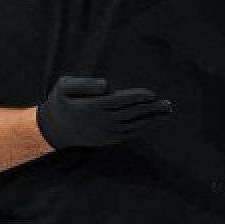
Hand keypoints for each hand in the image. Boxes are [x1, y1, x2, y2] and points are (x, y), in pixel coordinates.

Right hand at [36, 76, 172, 149]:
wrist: (55, 128)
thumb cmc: (61, 101)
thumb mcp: (64, 86)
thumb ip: (84, 84)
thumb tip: (107, 85)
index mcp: (92, 107)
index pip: (120, 101)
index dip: (137, 97)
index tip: (153, 94)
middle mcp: (101, 122)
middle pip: (131, 114)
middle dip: (151, 108)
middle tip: (169, 103)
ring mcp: (106, 133)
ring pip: (134, 125)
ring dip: (152, 118)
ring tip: (167, 111)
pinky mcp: (109, 139)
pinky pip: (130, 133)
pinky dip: (144, 127)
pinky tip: (155, 120)